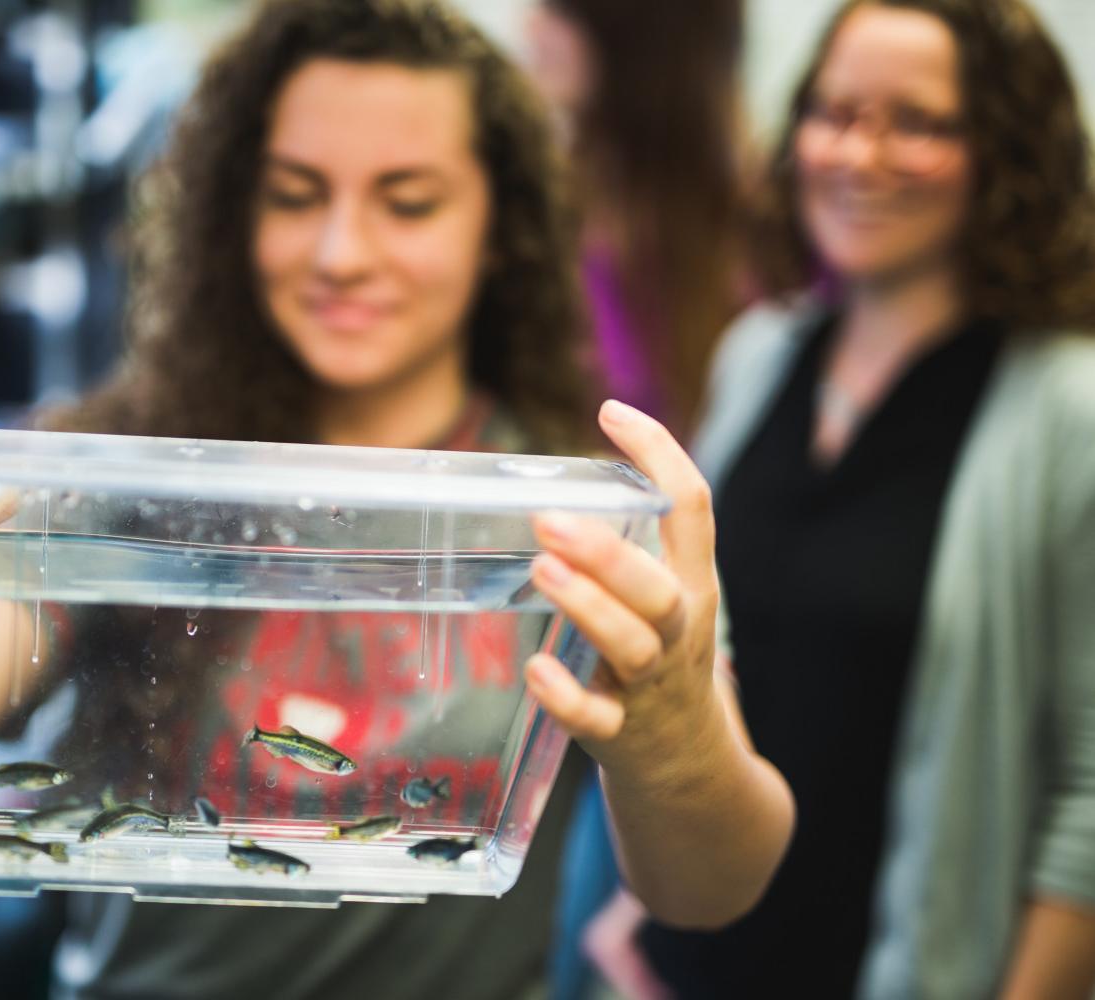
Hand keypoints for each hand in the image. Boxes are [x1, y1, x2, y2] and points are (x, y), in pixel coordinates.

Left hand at [525, 399, 722, 778]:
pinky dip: (566, 696)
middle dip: (608, 553)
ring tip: (542, 569)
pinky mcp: (622, 735)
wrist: (692, 772)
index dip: (659, 456)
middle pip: (659, 588)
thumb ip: (627, 550)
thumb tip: (554, 485)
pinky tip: (534, 669)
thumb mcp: (663, 602)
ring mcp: (651, 687)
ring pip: (632, 645)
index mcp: (691, 586)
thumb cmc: (659, 666)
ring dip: (587, 606)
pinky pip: (597, 719)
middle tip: (549, 519)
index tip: (611, 411)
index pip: (692, 509)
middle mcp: (678, 632)